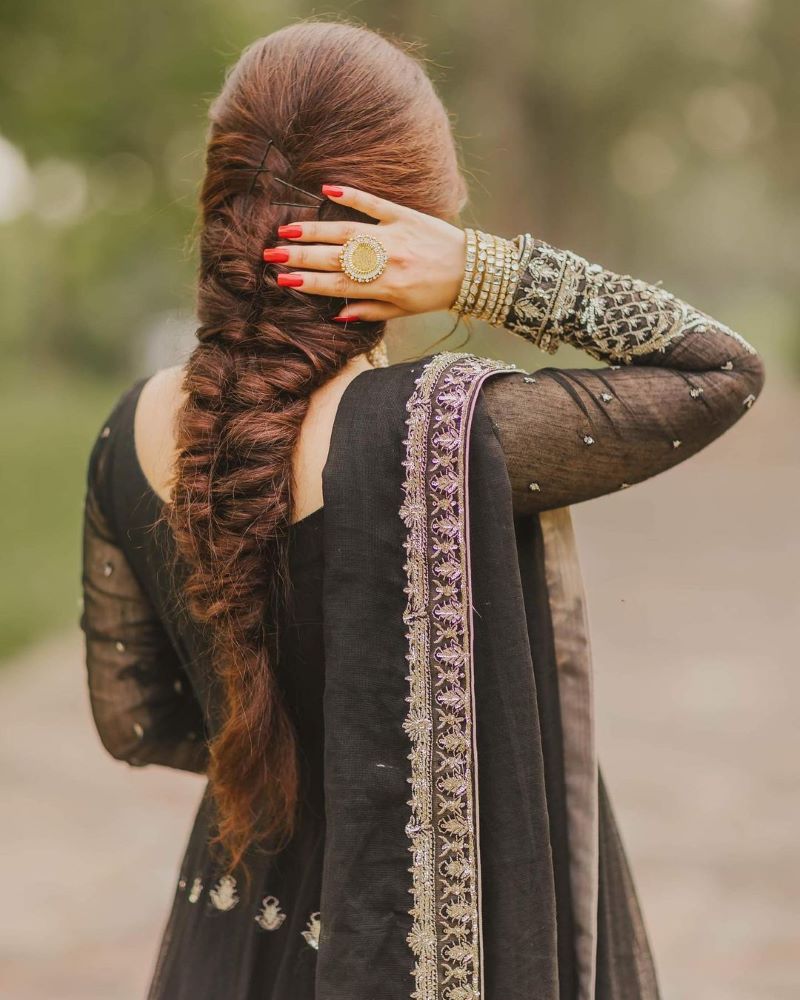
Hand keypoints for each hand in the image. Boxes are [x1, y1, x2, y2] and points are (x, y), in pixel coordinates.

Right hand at [262, 184, 466, 321]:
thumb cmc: (434, 294)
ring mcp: (393, 235)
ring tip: (287, 230)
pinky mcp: (405, 215)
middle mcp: (385, 261)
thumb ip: (368, 311)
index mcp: (384, 286)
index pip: (338, 284)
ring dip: (315, 230)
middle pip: (335, 257)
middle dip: (301, 257)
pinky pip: (374, 203)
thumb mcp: (402, 311)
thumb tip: (334, 313)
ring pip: (347, 231)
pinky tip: (327, 189)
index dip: (309, 283)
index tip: (283, 279)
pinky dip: (351, 195)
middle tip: (271, 254)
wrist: (472, 271)